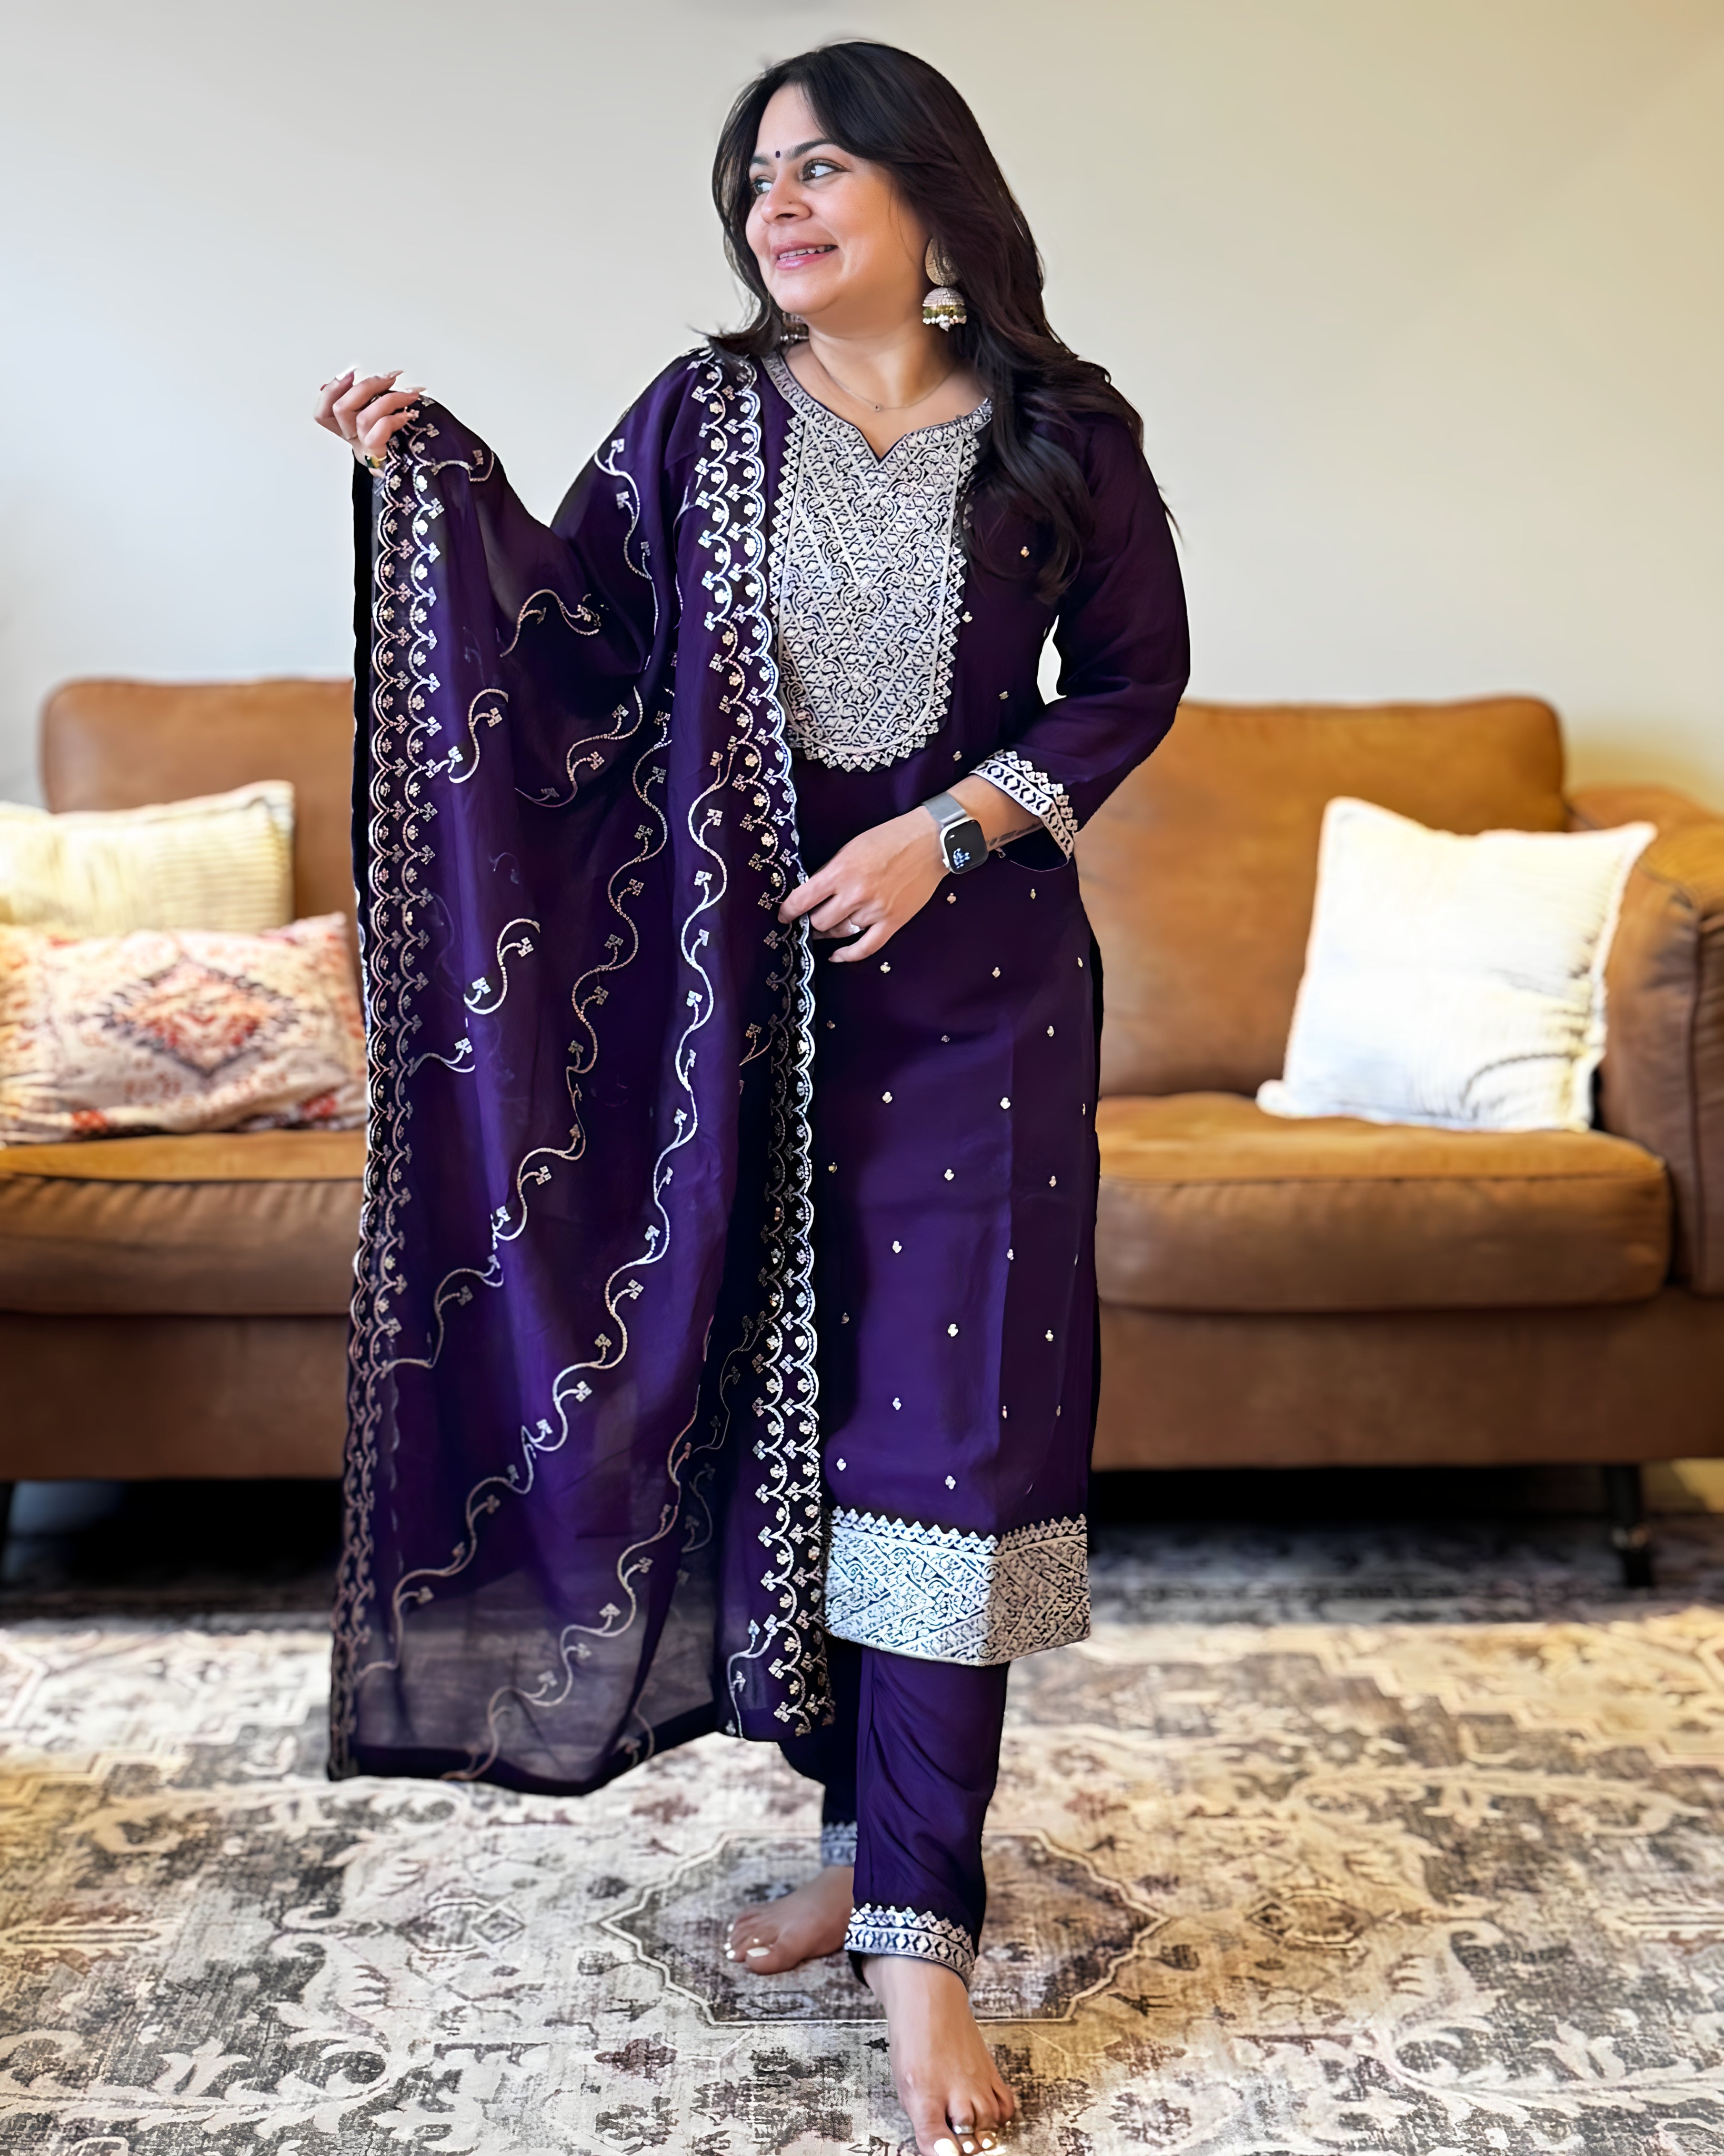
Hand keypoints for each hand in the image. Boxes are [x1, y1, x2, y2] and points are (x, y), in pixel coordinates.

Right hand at [313, 367, 422, 468]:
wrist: (415, 469)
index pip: (323, 411)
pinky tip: (407, 415)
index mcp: (348, 427)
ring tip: (408, 395)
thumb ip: (373, 399)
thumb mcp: (384, 414)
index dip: (331, 390)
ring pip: (362, 418)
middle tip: (389, 377)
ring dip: (388, 400)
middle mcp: (353, 438)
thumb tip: (371, 377)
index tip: (351, 373)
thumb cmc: (402, 440)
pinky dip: (394, 419)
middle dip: (365, 386)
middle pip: (340, 408)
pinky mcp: (379, 455)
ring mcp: (364, 448)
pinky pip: (379, 433)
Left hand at [778, 808, 946, 962]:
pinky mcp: (893, 922)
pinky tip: (836, 956)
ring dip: (829, 931)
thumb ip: (831, 871)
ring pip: (840, 933)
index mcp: (841, 872)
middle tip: (808, 919)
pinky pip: (866, 947)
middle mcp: (855, 894)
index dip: (788, 911)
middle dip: (810, 921)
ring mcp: (874, 911)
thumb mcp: (851, 847)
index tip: (783, 916)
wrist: (930, 842)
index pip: (803, 899)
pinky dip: (848, 955)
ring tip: (825, 927)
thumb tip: (813, 893)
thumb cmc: (890, 838)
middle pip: (820, 921)